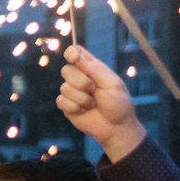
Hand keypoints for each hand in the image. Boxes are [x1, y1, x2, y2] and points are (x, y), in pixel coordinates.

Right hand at [55, 44, 144, 159]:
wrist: (116, 128)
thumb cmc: (119, 104)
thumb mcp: (112, 84)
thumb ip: (95, 70)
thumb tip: (77, 56)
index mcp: (93, 69)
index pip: (76, 53)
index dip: (71, 52)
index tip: (73, 57)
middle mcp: (80, 78)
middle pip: (66, 70)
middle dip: (80, 81)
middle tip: (93, 90)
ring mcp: (72, 92)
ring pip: (64, 87)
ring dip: (80, 98)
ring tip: (93, 104)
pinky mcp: (67, 106)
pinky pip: (61, 101)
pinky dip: (74, 107)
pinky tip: (84, 111)